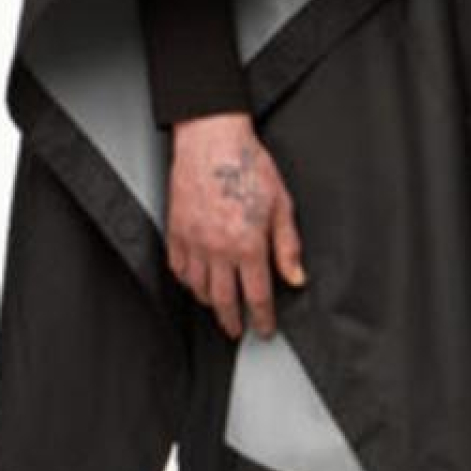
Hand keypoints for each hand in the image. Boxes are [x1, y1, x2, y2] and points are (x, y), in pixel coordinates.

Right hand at [163, 112, 305, 339]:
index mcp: (248, 244)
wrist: (211, 139)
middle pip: (224, 301)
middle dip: (232, 322)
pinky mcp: (175, 231)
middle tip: (237, 330)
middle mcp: (218, 249)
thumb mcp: (282, 204)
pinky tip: (195, 282)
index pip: (257, 296)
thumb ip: (288, 246)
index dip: (262, 318)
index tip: (264, 329)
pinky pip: (178, 268)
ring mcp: (193, 241)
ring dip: (210, 303)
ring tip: (219, 307)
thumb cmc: (247, 165)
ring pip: (198, 288)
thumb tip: (295, 277)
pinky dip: (187, 281)